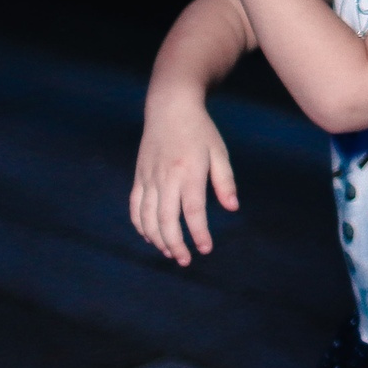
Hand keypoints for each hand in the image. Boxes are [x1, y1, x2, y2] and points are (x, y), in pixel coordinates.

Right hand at [130, 92, 238, 265]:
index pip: (192, 211)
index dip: (199, 233)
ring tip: (170, 253)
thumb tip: (232, 208)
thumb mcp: (219, 152)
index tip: (206, 249)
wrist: (170, 107)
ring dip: (157, 239)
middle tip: (186, 260)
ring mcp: (149, 178)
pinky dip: (141, 225)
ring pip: (147, 217)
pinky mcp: (139, 176)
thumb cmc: (200, 130)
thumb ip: (225, 181)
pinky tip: (150, 237)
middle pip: (166, 220)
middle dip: (175, 244)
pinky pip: (135, 207)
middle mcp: (166, 177)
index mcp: (189, 171)